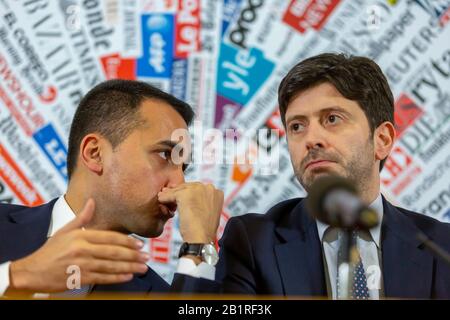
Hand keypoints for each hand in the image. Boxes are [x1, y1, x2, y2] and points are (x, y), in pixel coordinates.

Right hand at [7, 199, 149, 292]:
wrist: (31, 271)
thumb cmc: (49, 251)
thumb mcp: (65, 231)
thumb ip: (82, 217)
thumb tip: (92, 201)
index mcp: (81, 235)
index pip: (110, 237)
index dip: (127, 241)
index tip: (140, 244)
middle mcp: (83, 249)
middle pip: (114, 252)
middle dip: (133, 255)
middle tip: (146, 257)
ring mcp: (81, 265)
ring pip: (111, 266)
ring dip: (129, 267)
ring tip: (142, 268)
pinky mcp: (79, 278)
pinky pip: (102, 278)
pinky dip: (116, 278)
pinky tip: (128, 277)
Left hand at [157, 182, 223, 243]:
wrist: (201, 239)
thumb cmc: (203, 231)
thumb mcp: (208, 213)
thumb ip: (202, 203)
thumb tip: (188, 199)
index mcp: (217, 192)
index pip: (197, 188)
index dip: (188, 195)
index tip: (181, 201)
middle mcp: (209, 188)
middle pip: (188, 186)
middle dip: (179, 194)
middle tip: (169, 200)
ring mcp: (198, 190)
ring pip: (179, 189)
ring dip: (171, 196)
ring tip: (164, 201)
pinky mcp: (186, 194)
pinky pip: (171, 193)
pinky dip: (165, 198)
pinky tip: (162, 202)